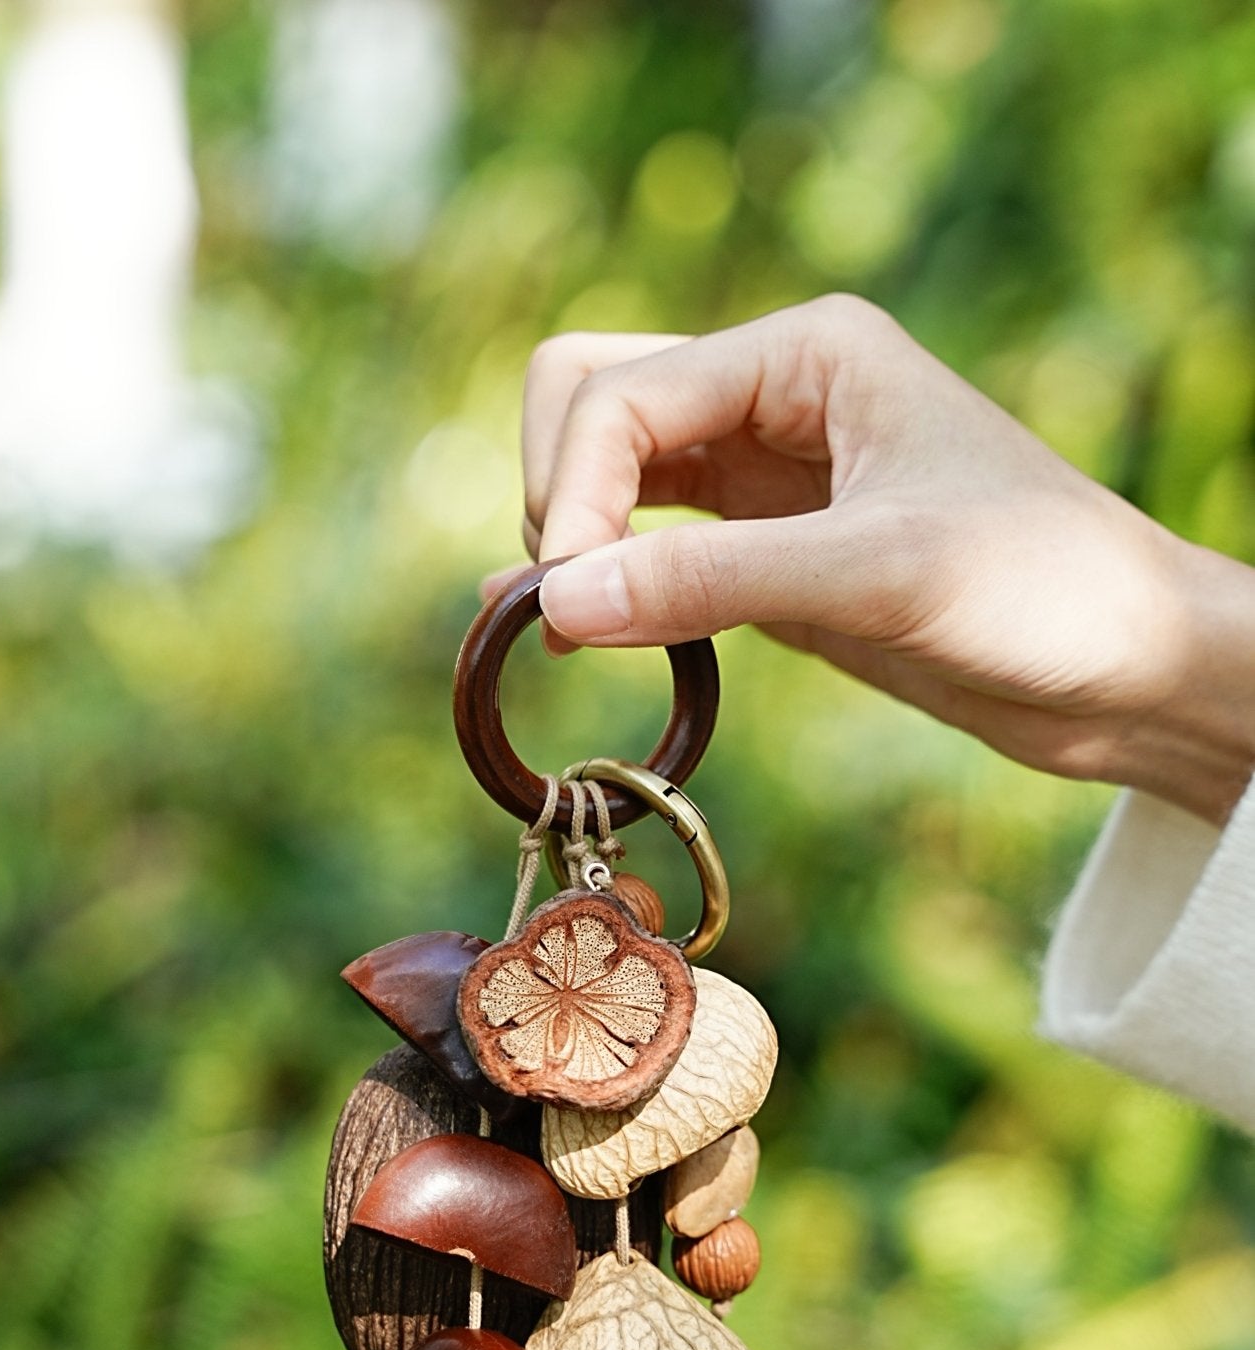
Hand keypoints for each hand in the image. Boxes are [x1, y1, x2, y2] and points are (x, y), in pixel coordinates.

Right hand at [492, 297, 1254, 825]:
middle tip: (564, 608)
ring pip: (610, 471)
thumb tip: (553, 606)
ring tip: (556, 632)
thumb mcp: (877, 576)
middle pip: (590, 400)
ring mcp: (764, 473)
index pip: (619, 394)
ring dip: (569, 540)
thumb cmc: (1038, 590)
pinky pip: (649, 544)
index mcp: (804, 352)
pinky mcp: (768, 550)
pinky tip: (574, 634)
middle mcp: (772, 394)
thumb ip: (711, 584)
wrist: (1125, 668)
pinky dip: (603, 582)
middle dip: (556, 495)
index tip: (568, 607)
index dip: (571, 495)